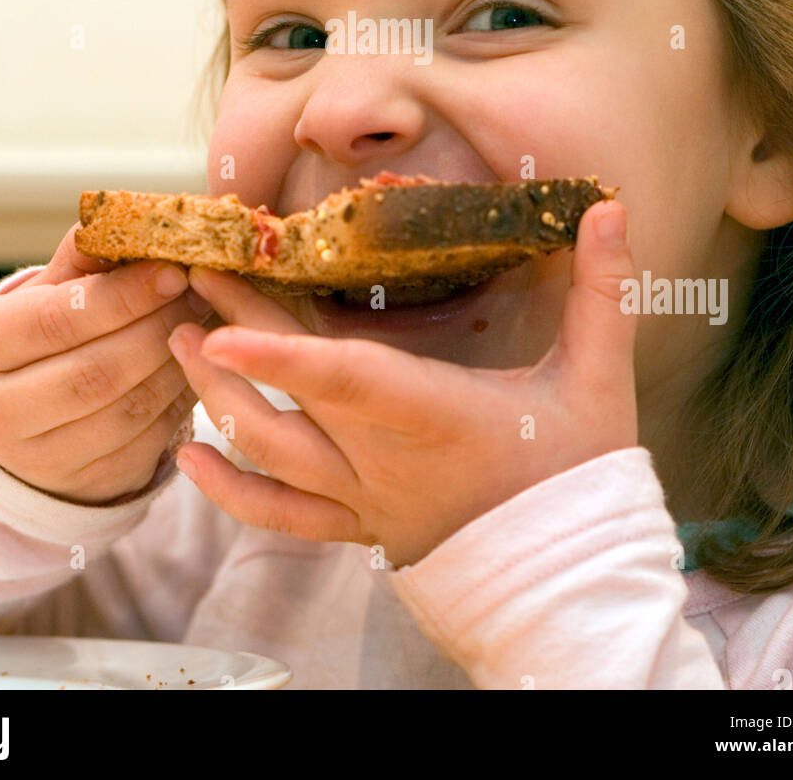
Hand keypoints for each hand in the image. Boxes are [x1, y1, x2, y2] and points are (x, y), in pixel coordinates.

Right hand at [0, 225, 220, 503]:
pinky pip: (149, 441)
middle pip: (98, 370)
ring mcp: (40, 459)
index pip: (60, 319)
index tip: (175, 270)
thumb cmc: (40, 338)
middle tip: (204, 295)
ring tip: (208, 326)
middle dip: (161, 328)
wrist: (13, 423)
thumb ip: (88, 257)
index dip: (125, 295)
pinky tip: (199, 368)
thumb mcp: (45, 292)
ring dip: (181, 364)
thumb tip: (145, 217)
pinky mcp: (87, 486)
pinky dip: (183, 401)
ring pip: (130, 410)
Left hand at [167, 201, 637, 565]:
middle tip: (190, 275)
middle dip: (232, 333)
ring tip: (179, 339)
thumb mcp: (599, 377)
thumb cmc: (580, 475)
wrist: (572, 582)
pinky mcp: (359, 526)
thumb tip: (614, 208)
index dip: (284, 357)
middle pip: (291, 399)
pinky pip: (279, 517)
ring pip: (271, 455)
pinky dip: (228, 492)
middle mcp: (384, 459)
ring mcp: (364, 498)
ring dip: (216, 398)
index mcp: (435, 417)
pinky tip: (187, 456)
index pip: (350, 382)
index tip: (226, 328)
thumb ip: (603, 290)